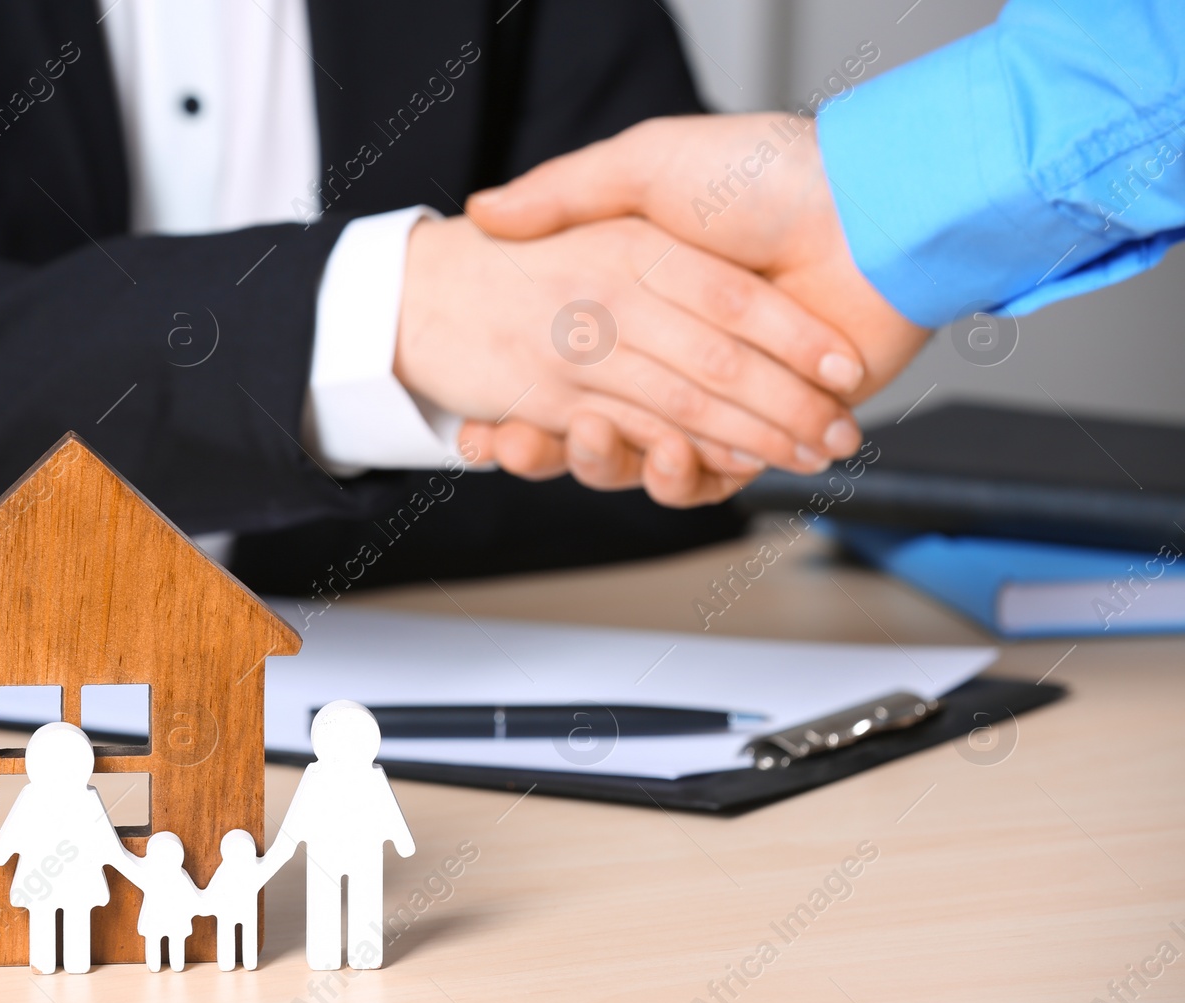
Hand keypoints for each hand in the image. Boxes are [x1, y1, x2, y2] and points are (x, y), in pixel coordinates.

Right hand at [462, 113, 931, 484]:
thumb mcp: (647, 164)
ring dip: (602, 458)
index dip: (520, 390)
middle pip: (596, 411)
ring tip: (579, 441)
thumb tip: (483, 213)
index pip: (566, 352)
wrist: (877, 211)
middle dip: (555, 436)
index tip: (485, 420)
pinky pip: (707, 474)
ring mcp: (716, 391)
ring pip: (641, 448)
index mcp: (639, 287)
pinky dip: (680, 480)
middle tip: (517, 443)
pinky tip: (659, 461)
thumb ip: (568, 190)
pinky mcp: (763, 429)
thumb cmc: (768, 175)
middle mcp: (671, 342)